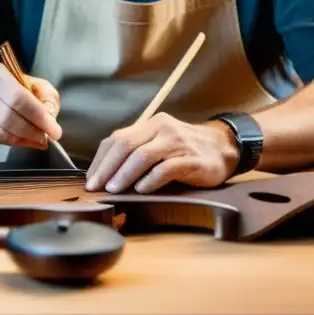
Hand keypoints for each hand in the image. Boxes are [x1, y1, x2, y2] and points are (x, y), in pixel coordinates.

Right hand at [0, 62, 62, 149]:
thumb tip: (50, 117)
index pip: (18, 96)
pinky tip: (29, 140)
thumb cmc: (14, 88)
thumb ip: (47, 98)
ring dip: (25, 138)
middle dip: (32, 129)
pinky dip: (17, 142)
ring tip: (40, 139)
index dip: (38, 115)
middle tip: (48, 136)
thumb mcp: (36, 84)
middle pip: (8, 115)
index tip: (54, 130)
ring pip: (2, 130)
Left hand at [85, 113, 239, 193]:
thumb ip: (136, 152)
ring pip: (143, 156)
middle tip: (96, 187)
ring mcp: (177, 143)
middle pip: (126, 145)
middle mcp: (162, 128)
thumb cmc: (185, 150)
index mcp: (150, 124)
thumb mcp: (159, 143)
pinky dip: (150, 180)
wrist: (222, 148)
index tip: (91, 179)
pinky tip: (141, 190)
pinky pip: (166, 169)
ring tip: (114, 190)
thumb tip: (105, 174)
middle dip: (107, 168)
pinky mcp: (192, 160)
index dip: (101, 160)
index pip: (117, 138)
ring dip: (124, 174)